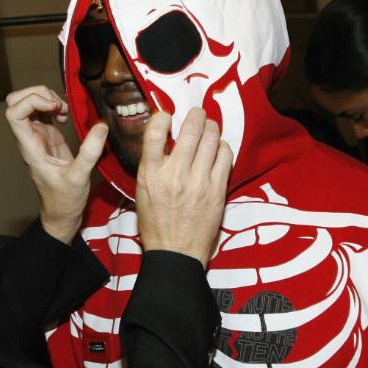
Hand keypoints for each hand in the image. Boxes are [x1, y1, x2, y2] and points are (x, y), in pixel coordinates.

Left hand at [5, 86, 106, 243]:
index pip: (14, 113)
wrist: (62, 211)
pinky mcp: (47, 135)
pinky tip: (65, 116)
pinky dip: (54, 105)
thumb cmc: (65, 200)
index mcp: (30, 147)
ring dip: (47, 98)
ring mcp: (37, 135)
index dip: (31, 101)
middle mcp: (29, 138)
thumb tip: (101, 127)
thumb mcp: (79, 178)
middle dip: (37, 94)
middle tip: (59, 104)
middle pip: (16, 102)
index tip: (55, 107)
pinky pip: (43, 110)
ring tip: (65, 110)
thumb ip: (90, 153)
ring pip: (29, 103)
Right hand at [136, 108, 231, 265]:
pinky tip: (218, 149)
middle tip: (197, 114)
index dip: (162, 117)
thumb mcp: (142, 192)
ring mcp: (198, 182)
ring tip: (209, 127)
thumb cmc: (156, 224)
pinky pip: (225, 156)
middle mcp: (175, 174)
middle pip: (190, 130)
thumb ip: (153, 165)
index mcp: (151, 175)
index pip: (154, 133)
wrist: (176, 252)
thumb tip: (164, 141)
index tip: (167, 115)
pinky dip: (222, 147)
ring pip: (211, 139)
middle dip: (196, 116)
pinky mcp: (217, 190)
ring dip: (211, 127)